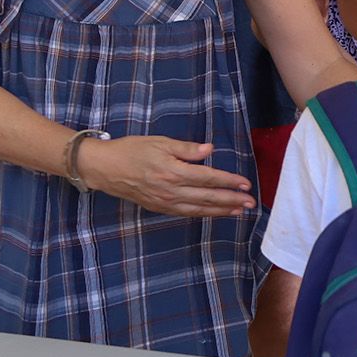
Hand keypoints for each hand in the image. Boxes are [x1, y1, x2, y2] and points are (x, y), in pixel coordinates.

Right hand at [77, 136, 254, 216]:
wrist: (105, 168)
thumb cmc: (132, 150)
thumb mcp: (159, 142)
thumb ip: (186, 148)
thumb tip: (209, 150)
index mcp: (173, 171)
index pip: (208, 178)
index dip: (229, 181)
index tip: (246, 184)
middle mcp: (171, 190)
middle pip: (208, 197)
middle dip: (232, 200)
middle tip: (251, 202)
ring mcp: (165, 202)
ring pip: (199, 209)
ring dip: (222, 210)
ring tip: (240, 210)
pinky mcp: (160, 208)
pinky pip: (187, 213)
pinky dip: (204, 214)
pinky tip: (216, 213)